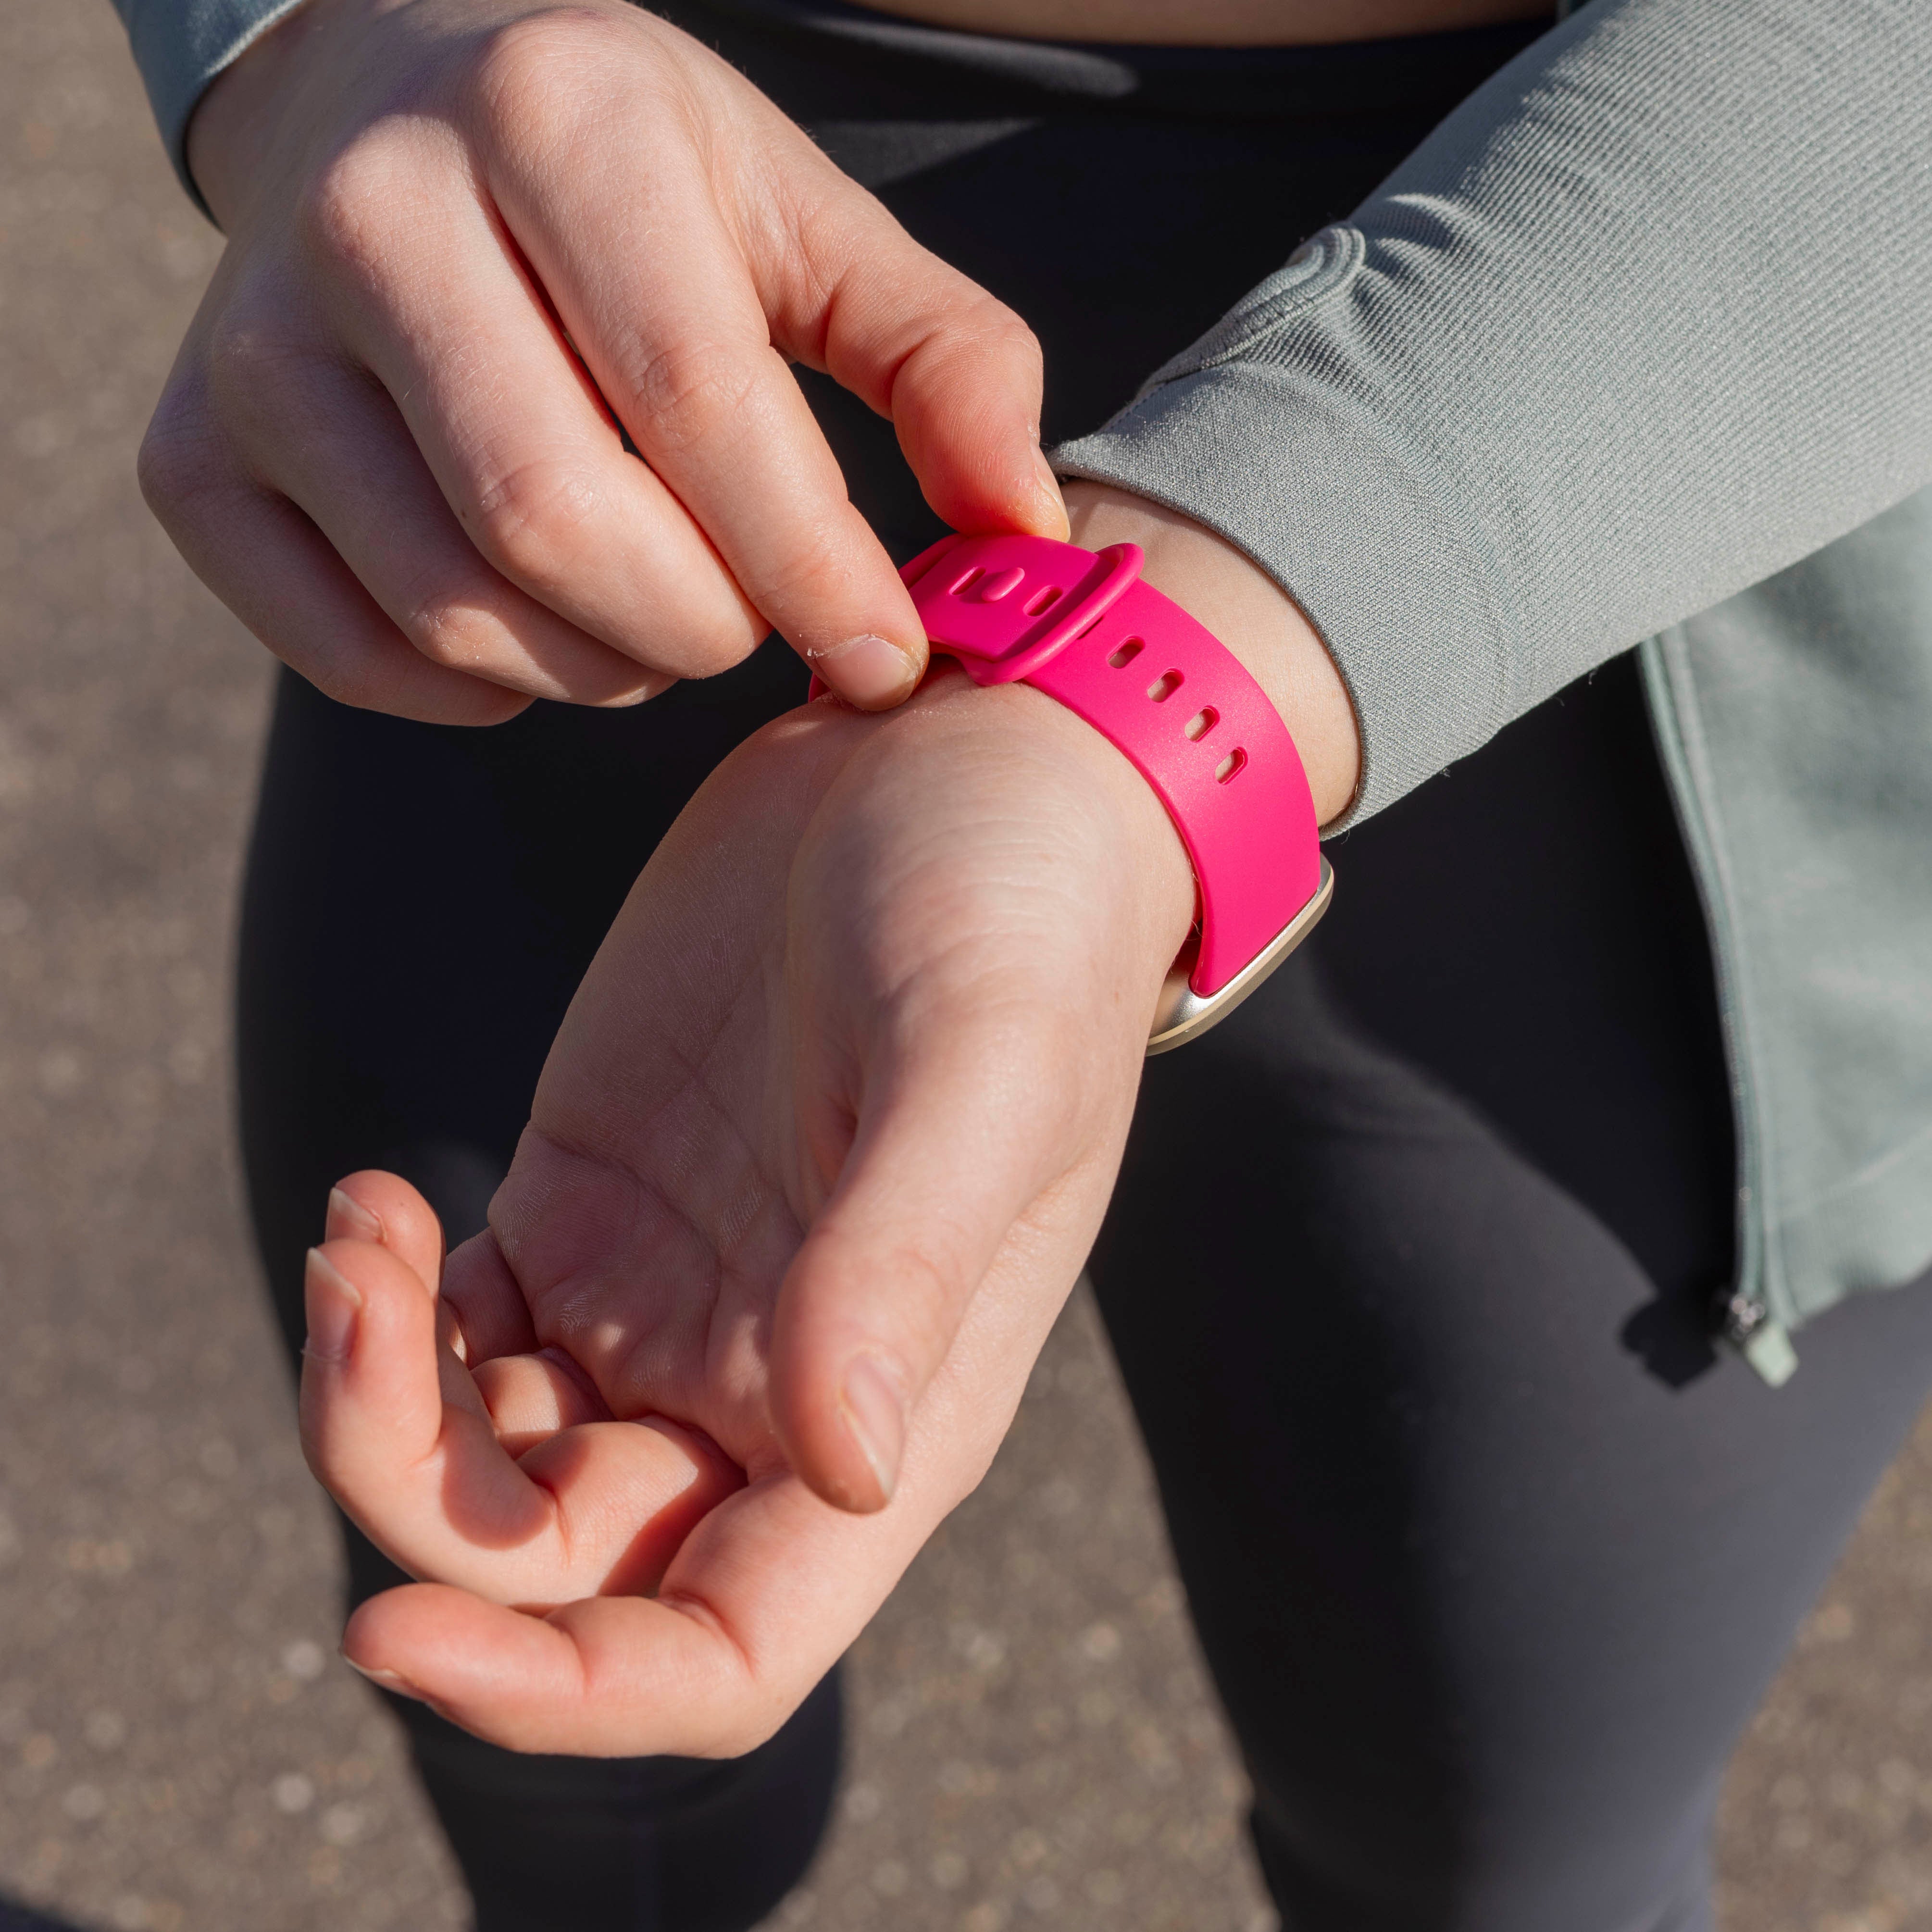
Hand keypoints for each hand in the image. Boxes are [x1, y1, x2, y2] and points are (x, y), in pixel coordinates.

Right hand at [139, 0, 1065, 722]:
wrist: (390, 117)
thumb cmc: (630, 188)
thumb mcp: (804, 223)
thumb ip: (945, 360)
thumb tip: (1029, 536)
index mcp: (554, 122)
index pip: (696, 399)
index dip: (810, 567)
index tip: (887, 658)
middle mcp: (374, 215)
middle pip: (555, 520)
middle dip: (697, 624)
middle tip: (750, 617)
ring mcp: (256, 347)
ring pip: (458, 609)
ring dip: (600, 665)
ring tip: (655, 606)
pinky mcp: (195, 462)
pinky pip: (359, 657)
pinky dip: (482, 687)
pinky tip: (538, 615)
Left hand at [298, 492, 1356, 1757]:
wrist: (972, 767)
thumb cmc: (1021, 922)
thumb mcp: (984, 1070)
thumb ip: (907, 1260)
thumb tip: (843, 1467)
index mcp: (886, 1415)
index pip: (718, 1647)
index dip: (564, 1694)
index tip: (395, 1630)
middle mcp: (769, 1388)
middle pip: (552, 1559)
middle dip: (411, 1492)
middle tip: (353, 1302)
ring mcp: (671, 1294)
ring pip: (478, 1454)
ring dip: (374, 1390)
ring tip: (361, 1233)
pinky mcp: (597, 1195)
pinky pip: (456, 1325)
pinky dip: (388, 1300)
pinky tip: (376, 1201)